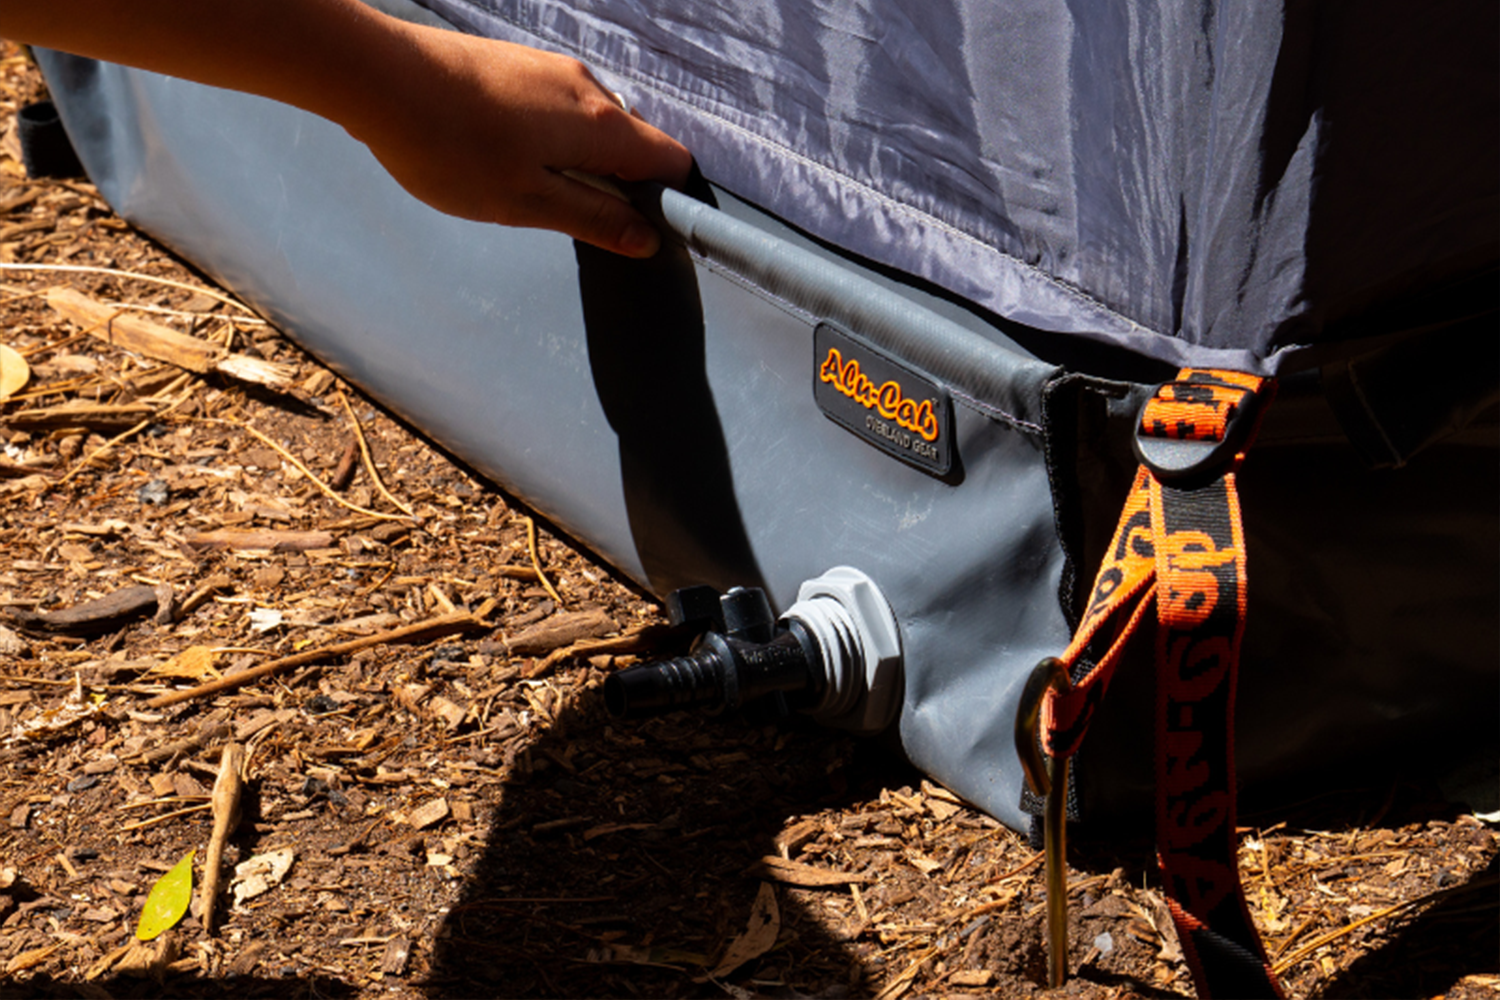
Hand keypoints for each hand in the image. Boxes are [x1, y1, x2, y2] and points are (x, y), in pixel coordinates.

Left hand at [348, 27, 691, 257]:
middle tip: (569, 218)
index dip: (666, 202)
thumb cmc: (449, 146)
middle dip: (619, 186)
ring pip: (594, 127)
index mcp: (601, 124)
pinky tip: (505, 157)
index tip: (640, 233)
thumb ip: (594, 219)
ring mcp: (552, 70)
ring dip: (579, 164)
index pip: (672, 161)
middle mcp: (588, 88)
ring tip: (526, 188)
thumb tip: (645, 238)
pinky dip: (551, 141)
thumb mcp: (527, 202)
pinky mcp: (520, 65)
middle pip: (635, 143)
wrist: (380, 78)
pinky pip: (560, 110)